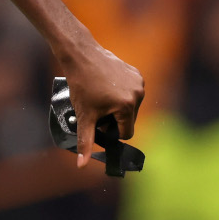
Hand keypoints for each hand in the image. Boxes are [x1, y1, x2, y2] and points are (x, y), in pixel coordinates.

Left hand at [60, 41, 144, 167]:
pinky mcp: (135, 73)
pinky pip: (130, 91)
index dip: (110, 130)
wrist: (80, 54)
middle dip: (114, 118)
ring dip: (117, 105)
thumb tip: (82, 165)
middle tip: (96, 106)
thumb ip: (86, 140)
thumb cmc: (81, 84)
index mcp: (127, 106)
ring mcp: (138, 82)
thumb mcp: (83, 115)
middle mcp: (138, 94)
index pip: (126, 132)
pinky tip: (105, 84)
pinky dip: (120, 92)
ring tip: (100, 94)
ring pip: (130, 106)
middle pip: (128, 119)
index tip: (97, 120)